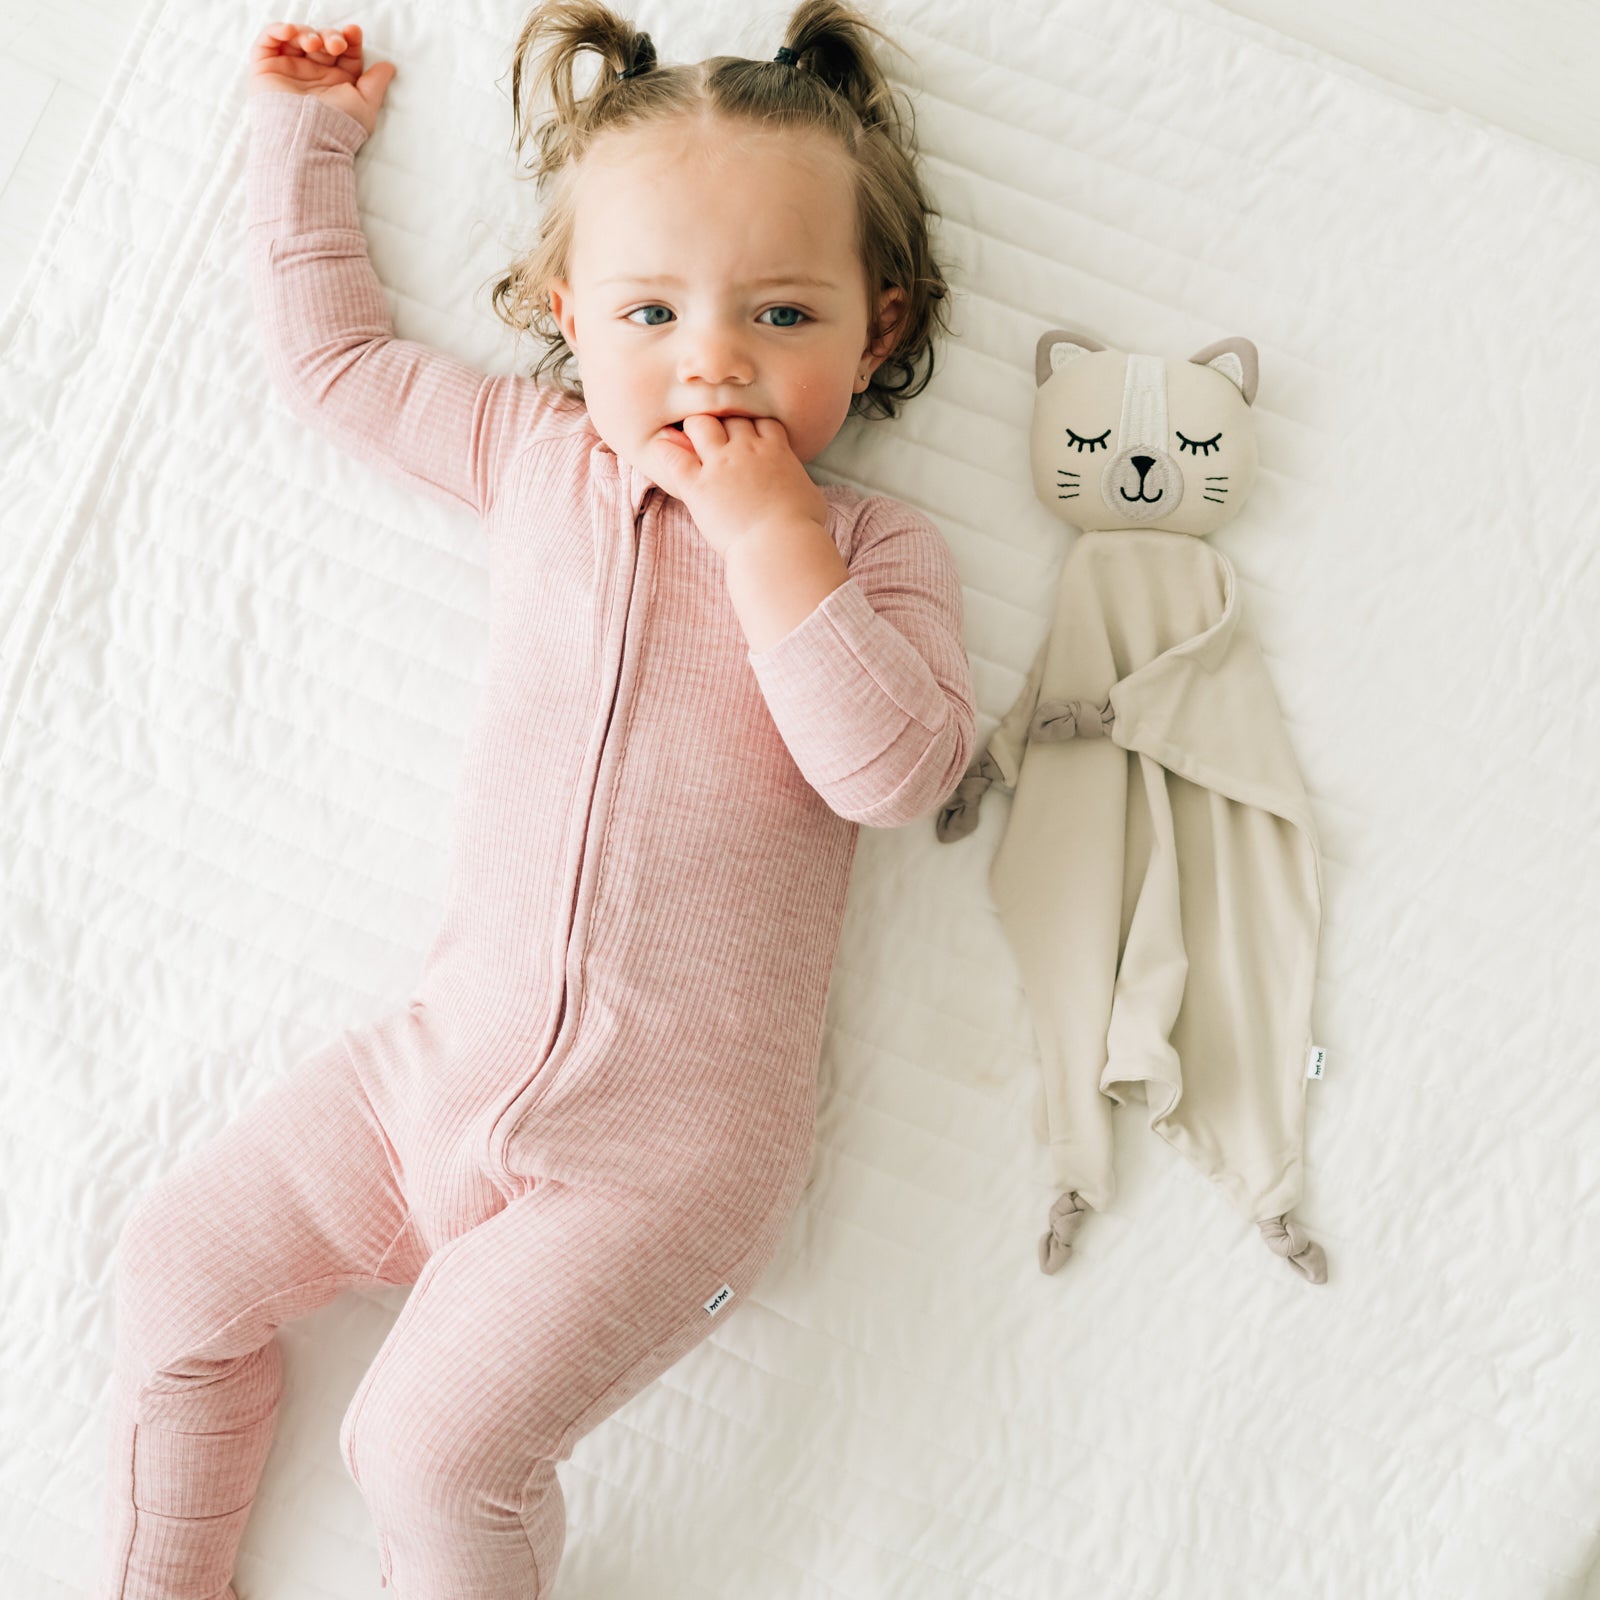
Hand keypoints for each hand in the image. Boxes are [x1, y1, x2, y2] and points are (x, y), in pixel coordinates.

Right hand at [247, 21, 395, 138]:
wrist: (307, 141)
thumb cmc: (337, 128)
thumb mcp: (365, 105)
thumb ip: (376, 83)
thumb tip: (389, 66)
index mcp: (335, 82)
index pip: (343, 52)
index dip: (349, 39)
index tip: (354, 33)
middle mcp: (312, 75)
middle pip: (321, 42)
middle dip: (330, 36)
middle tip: (336, 45)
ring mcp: (289, 70)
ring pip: (296, 38)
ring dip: (307, 33)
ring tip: (314, 44)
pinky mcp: (266, 68)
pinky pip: (268, 40)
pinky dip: (277, 30)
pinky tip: (290, 31)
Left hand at [635, 414, 829, 557]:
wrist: (779, 545)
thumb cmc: (801, 527)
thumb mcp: (809, 495)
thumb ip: (796, 479)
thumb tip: (795, 482)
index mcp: (775, 450)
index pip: (759, 420)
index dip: (751, 426)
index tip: (746, 437)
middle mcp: (746, 449)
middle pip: (730, 416)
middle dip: (723, 423)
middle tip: (716, 438)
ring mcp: (720, 464)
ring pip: (700, 425)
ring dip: (695, 429)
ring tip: (689, 440)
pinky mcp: (697, 485)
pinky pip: (674, 457)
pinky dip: (665, 449)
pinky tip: (662, 447)